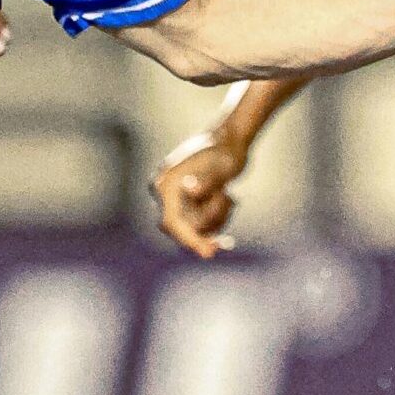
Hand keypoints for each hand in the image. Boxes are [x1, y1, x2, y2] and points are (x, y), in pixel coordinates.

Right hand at [150, 133, 244, 257]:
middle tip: (229, 223)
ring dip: (216, 218)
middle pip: (182, 227)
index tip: (209, 254)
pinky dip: (217, 218)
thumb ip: (207, 181)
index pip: (173, 221)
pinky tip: (228, 199)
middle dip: (208, 224)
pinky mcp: (185, 202)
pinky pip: (199, 223)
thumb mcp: (222, 167)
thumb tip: (191, 191)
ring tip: (229, 196)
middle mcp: (165, 192)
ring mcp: (174, 198)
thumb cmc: (226, 151)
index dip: (190, 239)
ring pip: (194, 226)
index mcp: (167, 183)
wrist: (229, 139)